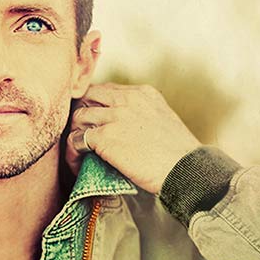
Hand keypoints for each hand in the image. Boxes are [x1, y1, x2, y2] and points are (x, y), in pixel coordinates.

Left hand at [65, 83, 200, 193]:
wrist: (186, 170)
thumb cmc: (179, 154)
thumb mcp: (163, 120)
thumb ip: (142, 114)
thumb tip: (125, 127)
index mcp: (143, 93)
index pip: (107, 89)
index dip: (95, 104)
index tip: (94, 120)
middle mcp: (127, 100)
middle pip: (88, 96)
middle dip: (81, 113)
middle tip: (80, 133)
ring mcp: (115, 116)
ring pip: (79, 116)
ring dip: (75, 134)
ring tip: (78, 152)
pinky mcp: (105, 137)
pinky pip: (76, 140)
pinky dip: (73, 153)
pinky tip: (78, 164)